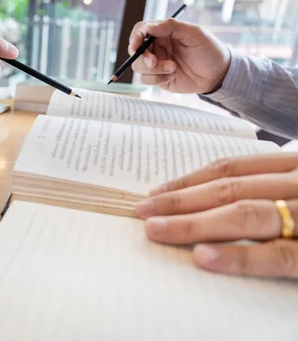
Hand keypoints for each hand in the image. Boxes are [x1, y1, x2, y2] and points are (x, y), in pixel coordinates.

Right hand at [128, 19, 230, 93]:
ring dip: (154, 70)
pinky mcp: (157, 78)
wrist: (218, 73)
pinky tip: (173, 76)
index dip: (135, 37)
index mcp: (162, 32)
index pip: (141, 30)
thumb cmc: (208, 49)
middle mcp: (156, 46)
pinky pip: (146, 79)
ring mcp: (156, 63)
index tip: (136, 46)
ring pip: (138, 66)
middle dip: (142, 57)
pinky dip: (158, 78)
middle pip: (135, 51)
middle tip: (153, 62)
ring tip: (173, 69)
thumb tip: (149, 27)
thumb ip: (171, 26)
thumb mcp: (194, 33)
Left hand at [134, 153, 297, 277]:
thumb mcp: (296, 192)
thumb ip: (266, 191)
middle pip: (229, 190)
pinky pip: (276, 256)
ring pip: (245, 215)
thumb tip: (205, 206)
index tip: (155, 193)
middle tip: (142, 212)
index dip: (189, 181)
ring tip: (157, 230)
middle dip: (180, 201)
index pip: (233, 169)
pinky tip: (202, 256)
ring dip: (194, 223)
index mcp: (294, 168)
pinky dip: (238, 255)